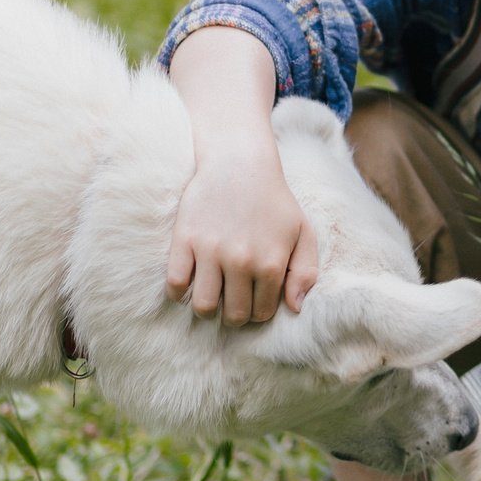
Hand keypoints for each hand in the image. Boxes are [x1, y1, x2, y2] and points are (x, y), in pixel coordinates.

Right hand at [167, 137, 319, 322]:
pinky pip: (175, 284)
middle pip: (233, 315)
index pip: (261, 313)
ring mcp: (210, 251)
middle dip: (234, 316)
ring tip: (211, 298)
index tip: (253, 302)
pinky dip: (179, 293)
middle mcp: (241, 261)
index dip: (258, 312)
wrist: (239, 165)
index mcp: (271, 263)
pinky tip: (190, 285)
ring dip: (207, 310)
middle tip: (232, 304)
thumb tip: (294, 308)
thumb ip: (305, 272)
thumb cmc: (275, 202)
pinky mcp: (184, 240)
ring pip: (203, 306)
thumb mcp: (302, 233)